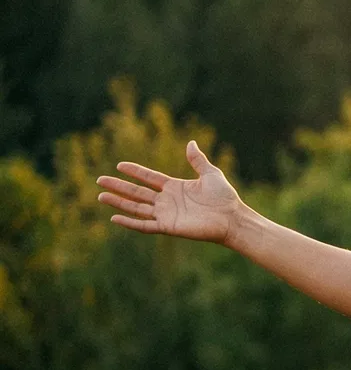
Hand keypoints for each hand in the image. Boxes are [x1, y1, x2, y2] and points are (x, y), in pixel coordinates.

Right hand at [96, 140, 244, 244]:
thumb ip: (198, 160)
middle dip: (119, 186)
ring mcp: (166, 214)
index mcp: (175, 187)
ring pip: (136, 208)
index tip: (119, 165)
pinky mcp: (168, 227)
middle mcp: (167, 201)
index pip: (149, 178)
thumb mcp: (211, 174)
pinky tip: (114, 218)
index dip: (135, 172)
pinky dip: (130, 222)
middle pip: (137, 192)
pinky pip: (144, 225)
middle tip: (100, 180)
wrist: (232, 218)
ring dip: (118, 202)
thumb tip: (191, 142)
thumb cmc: (224, 197)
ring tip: (100, 196)